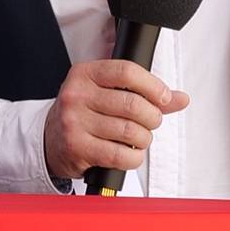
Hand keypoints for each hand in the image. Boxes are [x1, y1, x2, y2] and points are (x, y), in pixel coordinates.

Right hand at [42, 59, 191, 180]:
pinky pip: (120, 155)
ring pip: (130, 132)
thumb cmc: (83, 114)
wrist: (50, 140)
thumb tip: (179, 98)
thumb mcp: (106, 94)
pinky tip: (129, 153)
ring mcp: (74, 122)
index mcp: (85, 74)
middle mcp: (76, 95)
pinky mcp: (77, 147)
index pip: (127, 72)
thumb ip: (144, 94)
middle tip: (150, 122)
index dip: (153, 86)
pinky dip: (133, 157)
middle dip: (152, 117)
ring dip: (144, 139)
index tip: (163, 97)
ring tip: (138, 138)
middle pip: (133, 104)